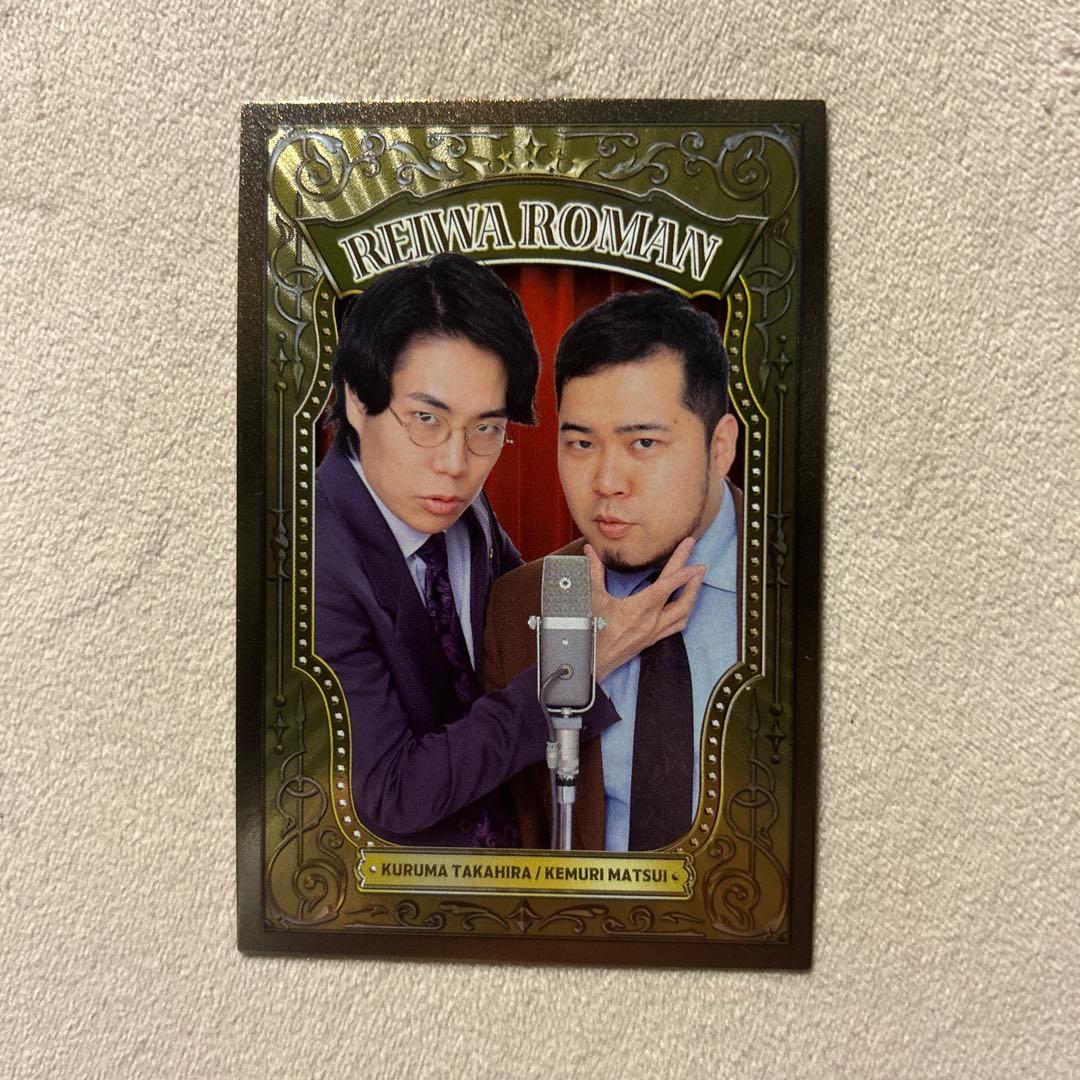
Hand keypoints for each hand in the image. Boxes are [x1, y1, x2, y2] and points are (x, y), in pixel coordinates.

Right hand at [587, 537, 705, 681]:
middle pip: (681, 600)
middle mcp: (651, 622)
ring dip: (692, 597)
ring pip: (683, 615)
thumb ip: (594, 571)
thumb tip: (590, 551)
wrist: (592, 662)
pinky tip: (685, 604)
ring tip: (698, 582)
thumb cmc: (591, 631)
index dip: (682, 574)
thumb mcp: (593, 598)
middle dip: (693, 580)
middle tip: (703, 565)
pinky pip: (677, 626)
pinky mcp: (653, 639)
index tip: (696, 564)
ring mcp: (655, 632)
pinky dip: (684, 612)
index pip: (666, 588)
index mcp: (638, 609)